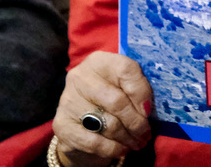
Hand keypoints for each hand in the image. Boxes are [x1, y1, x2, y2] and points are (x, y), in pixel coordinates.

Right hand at [52, 51, 154, 166]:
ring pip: (107, 124)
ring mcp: (67, 101)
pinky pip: (93, 142)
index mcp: (100, 61)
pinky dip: (111, 148)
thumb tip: (146, 110)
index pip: (126, 71)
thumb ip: (136, 89)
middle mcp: (80, 77)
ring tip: (138, 142)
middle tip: (146, 133)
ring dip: (127, 137)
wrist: (81, 119)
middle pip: (116, 101)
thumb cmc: (111, 96)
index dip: (142, 92)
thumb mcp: (125, 85)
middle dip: (136, 122)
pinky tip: (121, 150)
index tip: (149, 111)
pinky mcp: (61, 125)